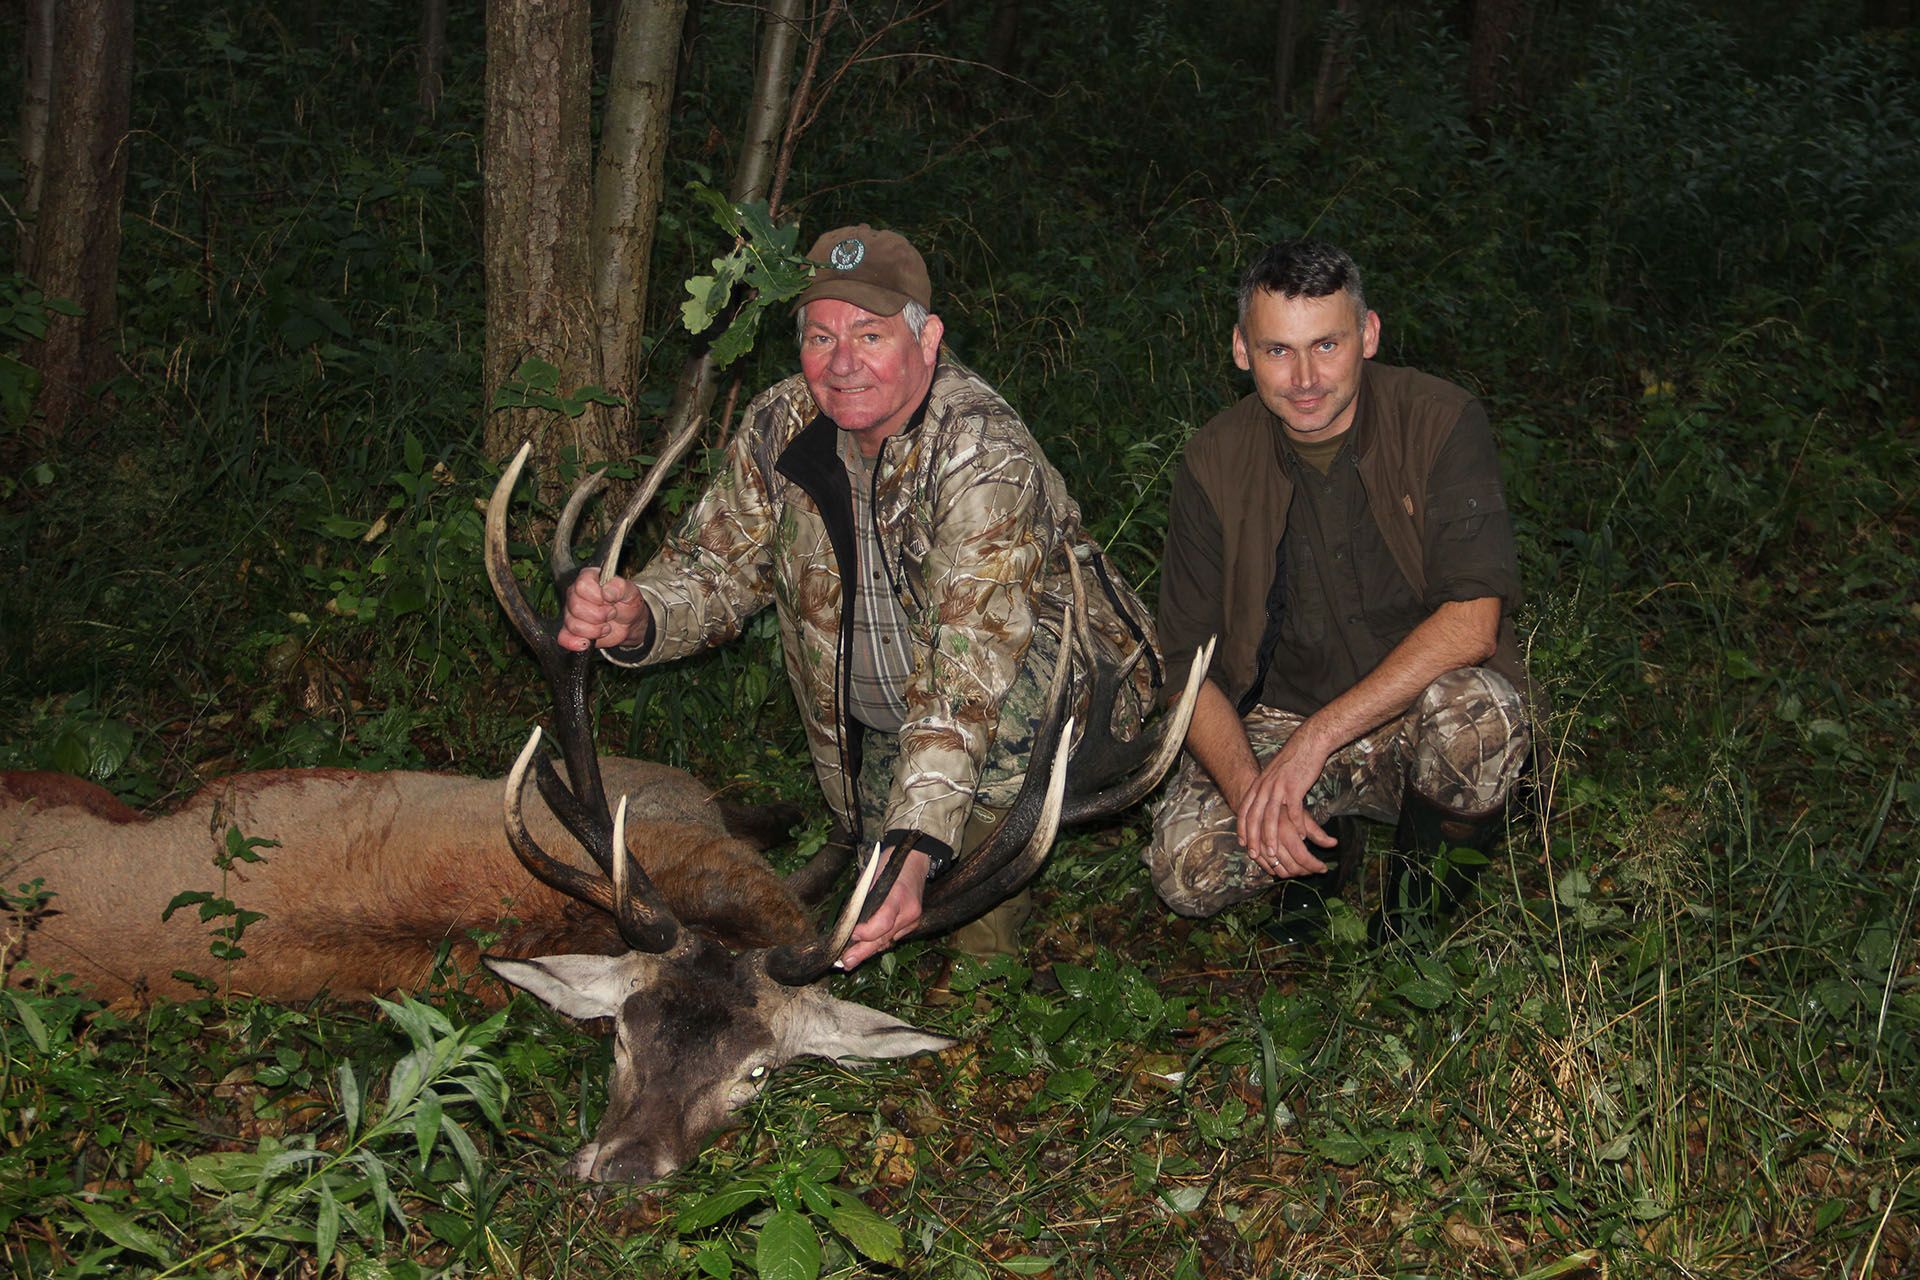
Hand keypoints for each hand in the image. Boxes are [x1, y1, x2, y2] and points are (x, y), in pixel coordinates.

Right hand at [559, 571, 649, 652]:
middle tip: (610, 614)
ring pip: (573, 624)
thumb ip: (620, 587)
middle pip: (576, 606)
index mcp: (588, 579)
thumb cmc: (627, 603)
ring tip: (605, 626)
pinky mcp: (570, 630)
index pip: (582, 585)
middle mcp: (575, 594)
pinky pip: (564, 638)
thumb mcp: (630, 591)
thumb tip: (606, 591)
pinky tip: (587, 642)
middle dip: (599, 616)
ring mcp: (571, 612)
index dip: (597, 597)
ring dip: (594, 630)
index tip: (610, 601)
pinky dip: (575, 642)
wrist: (630, 623)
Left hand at [836, 846, 931, 970]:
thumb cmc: (889, 864)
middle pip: (884, 937)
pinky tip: (866, 947)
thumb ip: (862, 900)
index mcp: (898, 895)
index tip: (850, 935)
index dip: (865, 933)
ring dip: (869, 950)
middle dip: (863, 952)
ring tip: (851, 960)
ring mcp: (913, 919)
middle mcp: (909, 911)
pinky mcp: (913, 924)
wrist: (916, 861)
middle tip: (846, 963)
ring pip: (888, 941)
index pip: (882, 922)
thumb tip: (847, 923)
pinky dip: (879, 942)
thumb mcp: (871, 877)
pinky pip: (893, 937)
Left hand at [1234, 728, 1334, 878]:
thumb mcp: (1273, 773)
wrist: (1308, 743)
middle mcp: (1265, 786)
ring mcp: (1279, 787)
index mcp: (1259, 784)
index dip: (1242, 828)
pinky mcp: (1295, 787)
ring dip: (1271, 838)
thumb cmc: (1293, 760)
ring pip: (1271, 818)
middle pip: (1255, 817)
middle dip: (1253, 838)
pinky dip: (1297, 825)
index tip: (1242, 843)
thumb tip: (1263, 802)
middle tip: (1254, 855)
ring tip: (1273, 853)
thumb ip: (1266, 787)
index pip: (1245, 809)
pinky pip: (1294, 811)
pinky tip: (1301, 836)